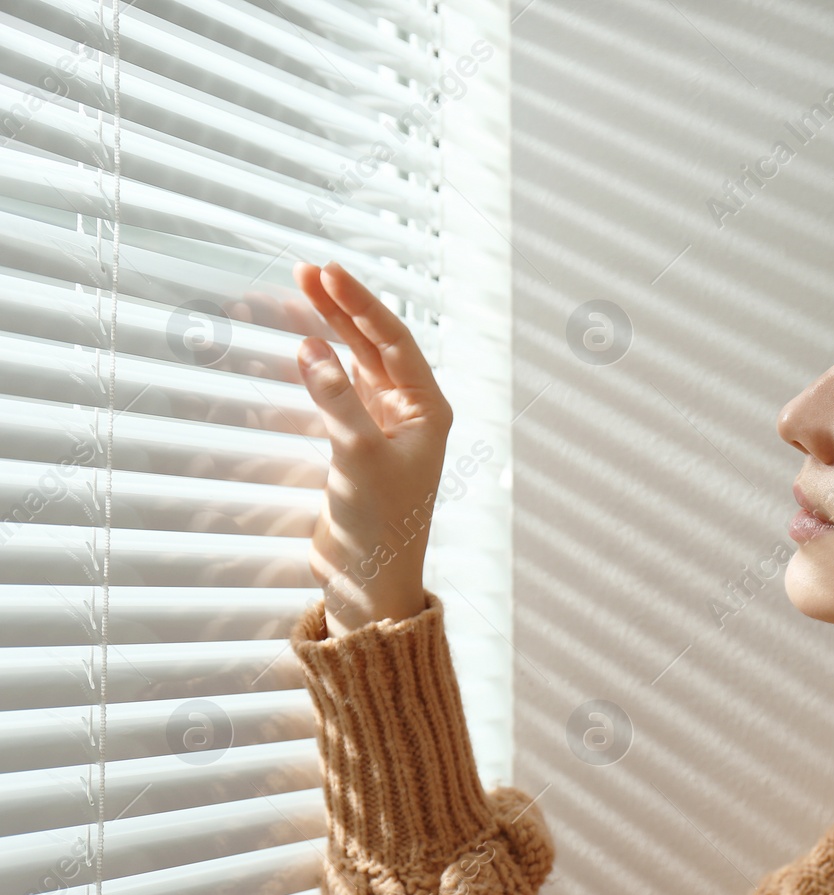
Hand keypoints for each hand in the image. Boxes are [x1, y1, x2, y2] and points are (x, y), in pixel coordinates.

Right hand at [291, 261, 452, 637]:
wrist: (369, 582)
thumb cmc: (379, 525)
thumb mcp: (357, 456)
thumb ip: (335, 398)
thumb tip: (310, 345)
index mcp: (428, 411)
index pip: (394, 341)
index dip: (361, 304)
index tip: (328, 272)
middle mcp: (412, 413)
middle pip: (376, 345)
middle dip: (343, 307)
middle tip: (307, 271)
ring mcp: (384, 428)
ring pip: (357, 363)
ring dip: (332, 330)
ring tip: (301, 291)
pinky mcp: (358, 445)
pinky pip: (340, 390)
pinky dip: (321, 366)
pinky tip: (305, 344)